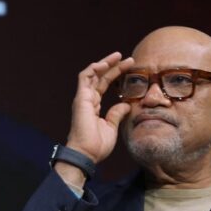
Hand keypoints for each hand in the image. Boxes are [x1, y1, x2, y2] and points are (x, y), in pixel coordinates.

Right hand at [57, 52, 133, 186]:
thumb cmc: (97, 145)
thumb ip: (117, 114)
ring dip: (105, 63)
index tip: (130, 68)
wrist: (87, 153)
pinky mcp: (81, 98)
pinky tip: (105, 64)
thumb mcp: (111, 127)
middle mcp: (88, 99)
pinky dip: (94, 68)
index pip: (104, 84)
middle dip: (113, 66)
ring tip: (118, 56)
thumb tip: (126, 104)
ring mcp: (83, 98)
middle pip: (100, 76)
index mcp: (94, 105)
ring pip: (92, 73)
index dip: (116, 74)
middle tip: (127, 59)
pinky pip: (85, 77)